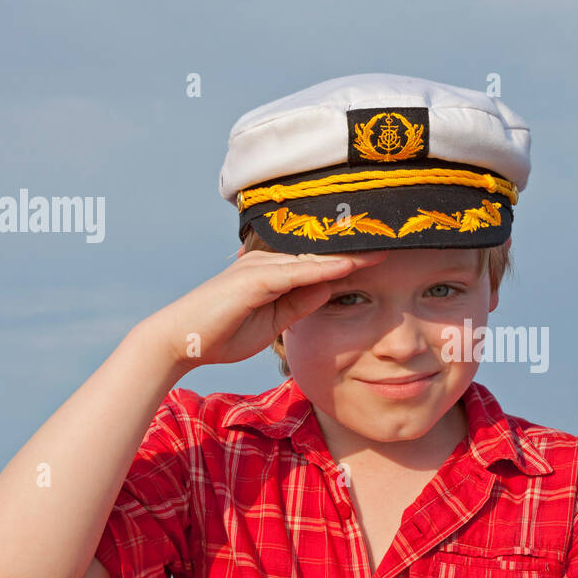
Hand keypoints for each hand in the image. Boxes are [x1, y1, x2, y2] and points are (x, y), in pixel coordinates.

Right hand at [141, 247, 387, 370]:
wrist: (181, 343)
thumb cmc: (223, 333)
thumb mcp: (274, 321)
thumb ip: (301, 303)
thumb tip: (331, 288)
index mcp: (273, 270)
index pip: (320, 258)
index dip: (352, 253)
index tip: (385, 250)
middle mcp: (267, 261)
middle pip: (321, 249)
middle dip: (357, 244)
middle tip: (397, 235)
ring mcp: (259, 268)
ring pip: (314, 256)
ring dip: (349, 251)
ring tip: (385, 244)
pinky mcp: (253, 281)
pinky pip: (297, 272)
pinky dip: (325, 269)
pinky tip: (350, 265)